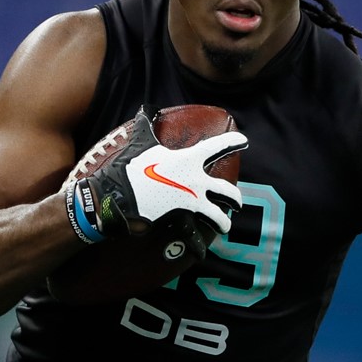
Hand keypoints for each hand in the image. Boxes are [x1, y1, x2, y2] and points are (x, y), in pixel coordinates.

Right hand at [65, 107, 246, 242]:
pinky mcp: (180, 219)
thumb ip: (146, 123)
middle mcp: (196, 181)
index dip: (233, 142)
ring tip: (225, 225)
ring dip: (223, 221)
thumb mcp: (140, 140)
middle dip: (235, 197)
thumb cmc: (130, 166)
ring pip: (217, 215)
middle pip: (226, 191)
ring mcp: (190, 202)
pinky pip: (194, 236)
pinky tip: (203, 252)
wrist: (117, 194)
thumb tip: (145, 108)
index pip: (217, 147)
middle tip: (237, 201)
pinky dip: (198, 246)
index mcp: (189, 160)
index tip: (244, 140)